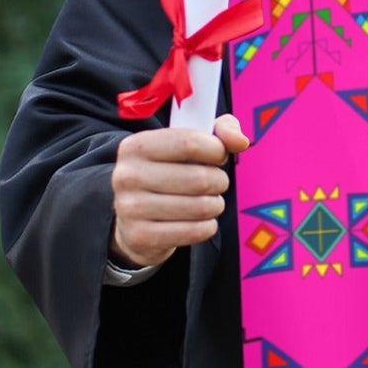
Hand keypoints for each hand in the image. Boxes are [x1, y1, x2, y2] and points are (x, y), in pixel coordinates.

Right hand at [109, 113, 250, 268]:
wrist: (134, 219)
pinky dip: (207, 226)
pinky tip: (200, 221)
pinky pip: (194, 231)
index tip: (219, 156)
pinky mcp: (140, 236)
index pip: (190, 142)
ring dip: (215, 205)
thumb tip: (240, 141)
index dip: (216, 150)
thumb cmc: (169, 173)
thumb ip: (220, 131)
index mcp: (136, 146)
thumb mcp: (188, 143)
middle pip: (199, 178)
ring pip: (200, 206)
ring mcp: (130, 208)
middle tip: (216, 183)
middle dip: (219, 181)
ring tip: (208, 201)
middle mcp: (127, 175)